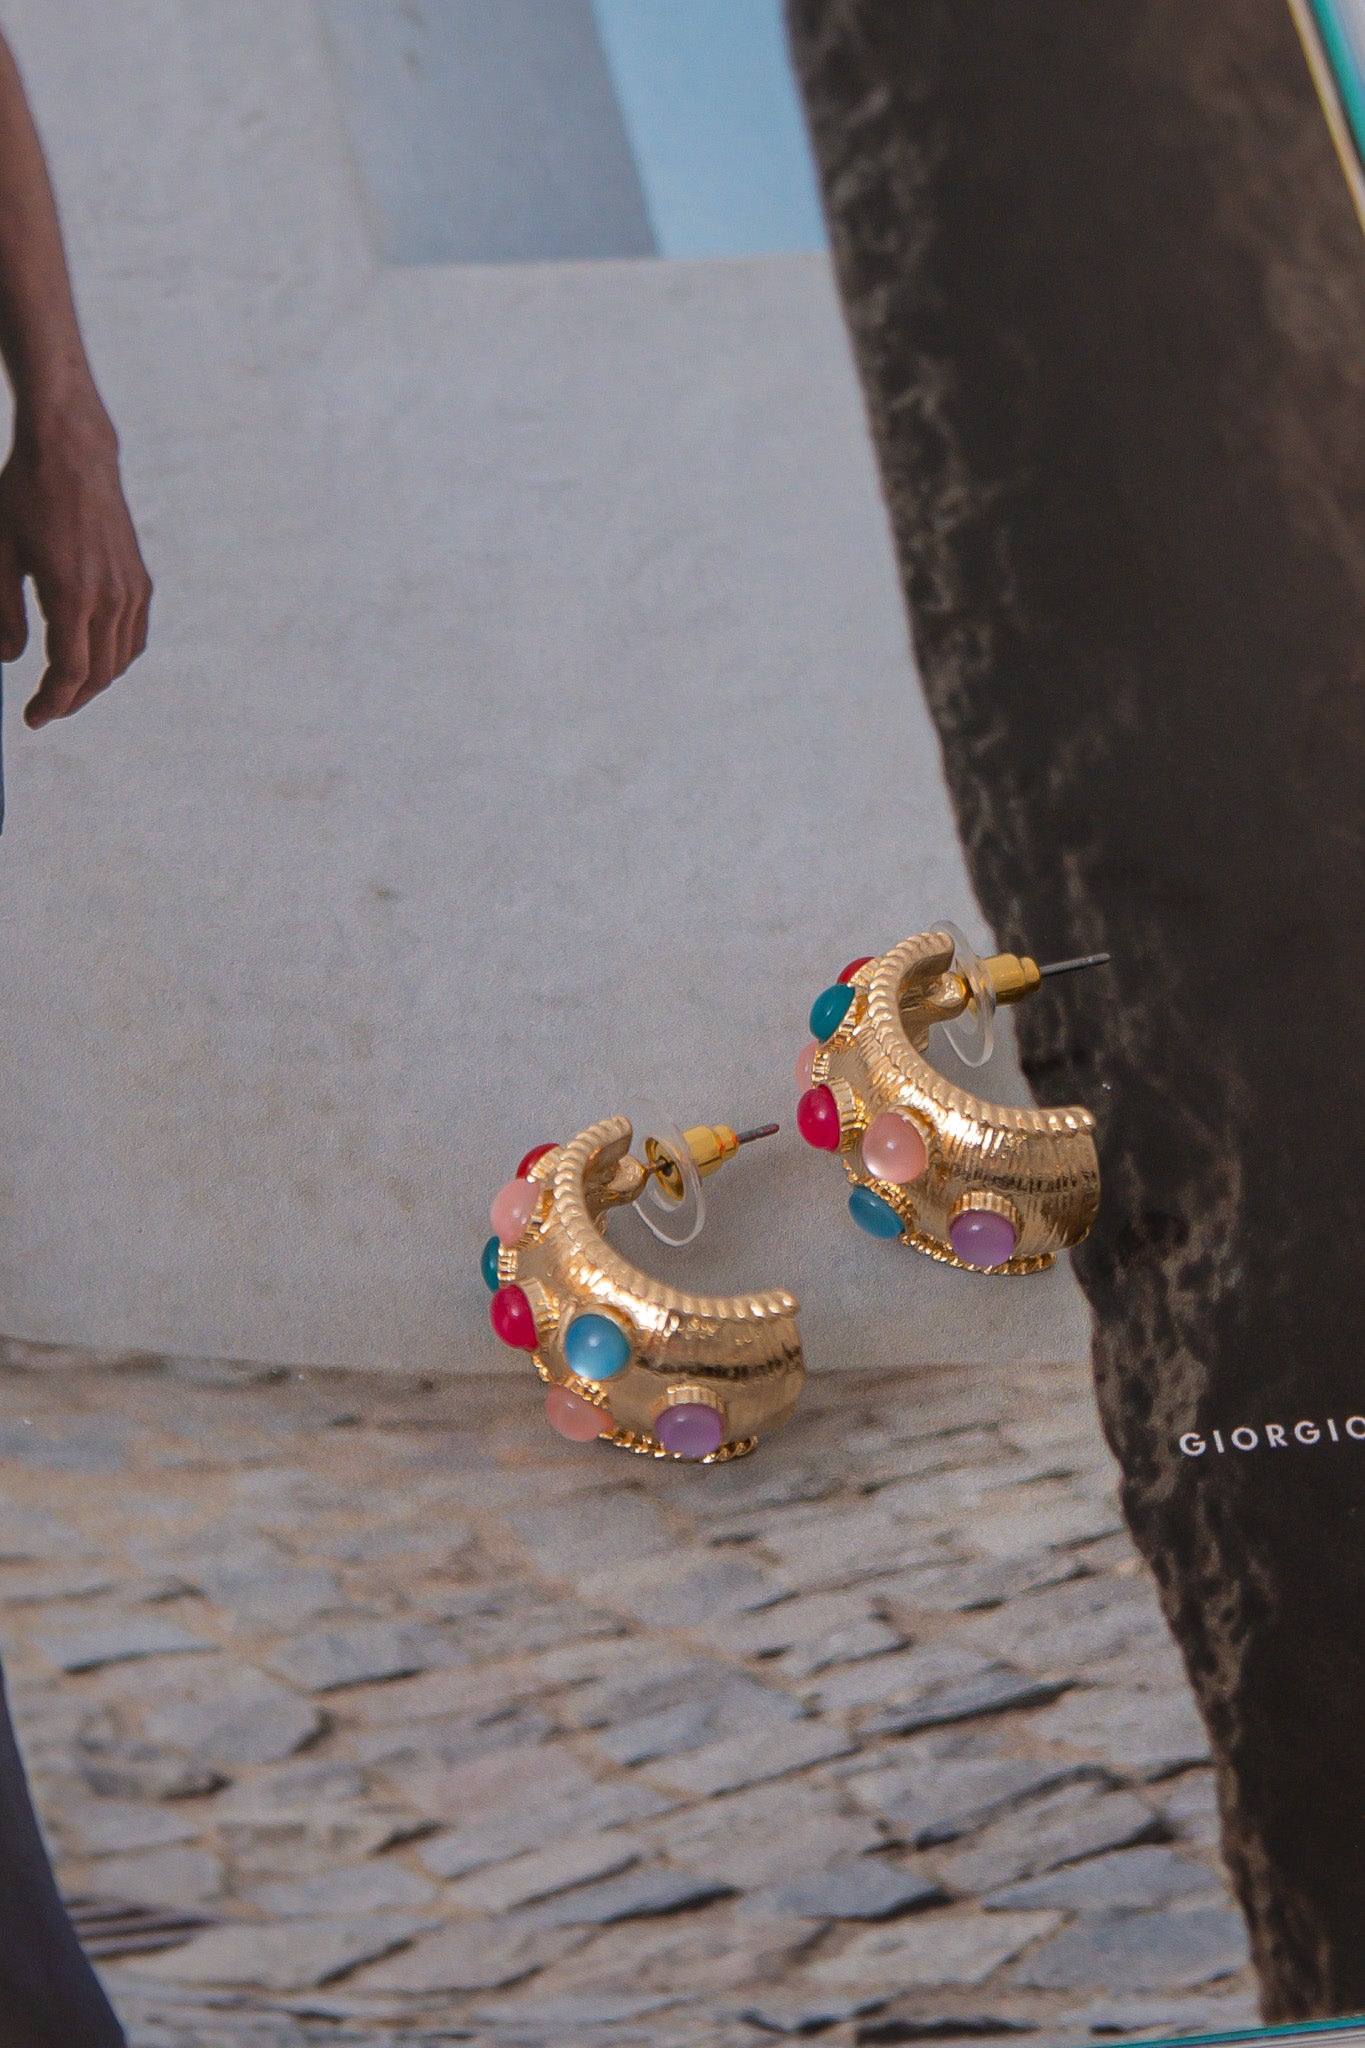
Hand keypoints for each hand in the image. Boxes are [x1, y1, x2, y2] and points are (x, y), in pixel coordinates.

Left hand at [0, 383, 151, 727]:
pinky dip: (117, 659)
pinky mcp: (139, 580)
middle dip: (70, 700)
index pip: (70, 673)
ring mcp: (131, 590)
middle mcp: (110, 598)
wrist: (72, 449)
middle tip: (44, 709)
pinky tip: (97, 658)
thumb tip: (9, 659)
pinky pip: (134, 637)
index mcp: (73, 596)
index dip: (51, 704)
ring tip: (67, 688)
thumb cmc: (25, 495)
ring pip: (121, 661)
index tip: (32, 719)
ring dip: (95, 683)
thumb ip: (3, 613)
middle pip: (99, 675)